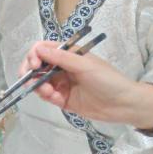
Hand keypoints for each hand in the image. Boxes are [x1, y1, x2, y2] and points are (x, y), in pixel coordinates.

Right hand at [21, 42, 152, 127]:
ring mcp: (62, 83)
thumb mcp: (85, 65)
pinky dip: (46, 96)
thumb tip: (37, 49)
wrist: (124, 105)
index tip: (35, 65)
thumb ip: (60, 57)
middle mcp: (62, 67)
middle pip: (37, 65)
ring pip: (38, 81)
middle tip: (28, 79)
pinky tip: (55, 98)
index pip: (44, 49)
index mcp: (69, 55)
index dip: (34, 55)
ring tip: (47, 92)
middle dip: (30, 71)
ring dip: (37, 85)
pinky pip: (47, 96)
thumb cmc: (108, 80)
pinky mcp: (63, 99)